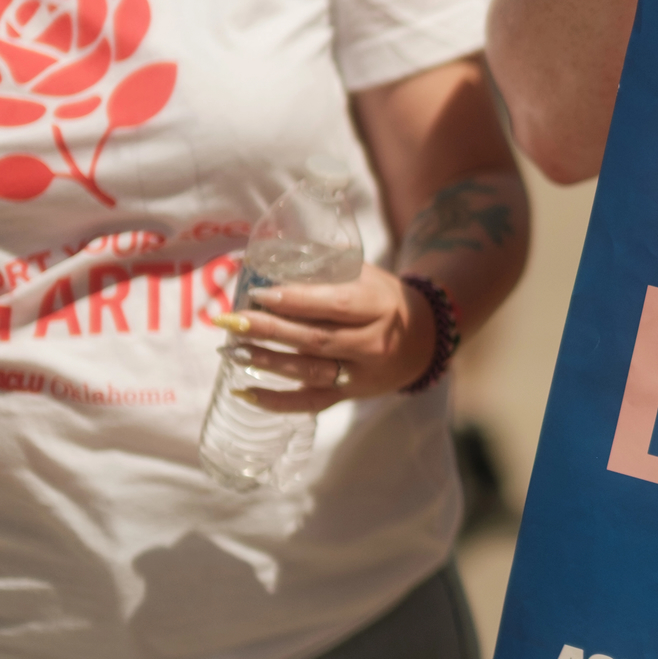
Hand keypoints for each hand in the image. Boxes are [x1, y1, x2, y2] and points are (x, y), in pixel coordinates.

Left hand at [213, 263, 434, 412]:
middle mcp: (374, 344)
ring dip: (267, 361)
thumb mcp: (368, 276)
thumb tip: (269, 255)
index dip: (296, 300)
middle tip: (232, 320)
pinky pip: (312, 402)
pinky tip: (244, 392)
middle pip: (316, 339)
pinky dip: (277, 401)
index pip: (335, 305)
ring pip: (311, 371)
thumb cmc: (385, 300)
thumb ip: (327, 267)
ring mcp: (362, 374)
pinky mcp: (351, 395)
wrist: (425, 339)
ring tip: (232, 350)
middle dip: (269, 330)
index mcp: (379, 308)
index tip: (258, 293)